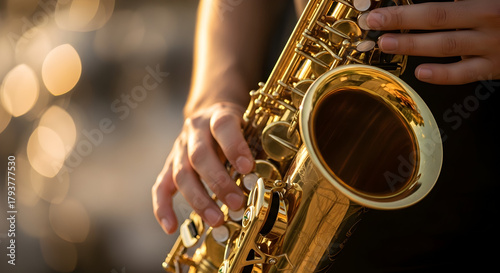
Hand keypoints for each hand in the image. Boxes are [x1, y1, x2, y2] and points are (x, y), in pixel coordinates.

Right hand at [152, 102, 253, 233]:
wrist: (211, 110)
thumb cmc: (237, 125)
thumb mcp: (249, 124)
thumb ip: (255, 146)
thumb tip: (267, 179)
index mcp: (218, 115)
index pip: (223, 127)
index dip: (234, 147)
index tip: (247, 168)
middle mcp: (195, 130)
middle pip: (200, 156)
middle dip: (218, 182)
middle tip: (237, 203)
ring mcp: (180, 148)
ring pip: (182, 174)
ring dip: (199, 200)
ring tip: (216, 220)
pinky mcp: (170, 165)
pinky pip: (161, 186)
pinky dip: (163, 208)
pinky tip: (171, 227)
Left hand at [364, 0, 499, 84]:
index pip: (442, 3)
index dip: (411, 6)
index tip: (384, 6)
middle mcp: (489, 18)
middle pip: (439, 17)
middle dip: (402, 18)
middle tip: (374, 20)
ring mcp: (492, 44)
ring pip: (447, 45)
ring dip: (413, 44)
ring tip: (386, 43)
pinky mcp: (496, 66)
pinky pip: (466, 73)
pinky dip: (443, 75)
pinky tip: (420, 73)